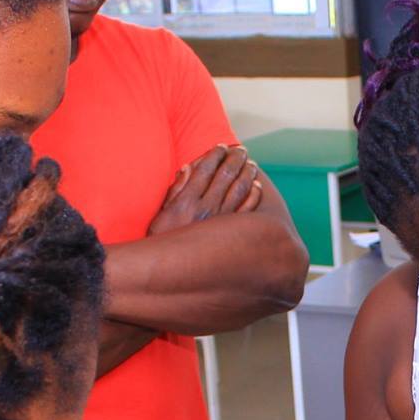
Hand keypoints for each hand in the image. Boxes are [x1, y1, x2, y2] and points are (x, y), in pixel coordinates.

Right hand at [148, 145, 262, 235]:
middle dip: (235, 159)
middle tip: (241, 150)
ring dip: (247, 173)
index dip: (214, 155)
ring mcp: (221, 222)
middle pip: (225, 175)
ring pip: (240, 190)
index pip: (205, 169)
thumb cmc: (164, 242)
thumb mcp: (161, 215)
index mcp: (186, 201)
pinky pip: (248, 211)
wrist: (172, 272)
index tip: (221, 147)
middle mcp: (205, 209)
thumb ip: (175, 191)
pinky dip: (254, 195)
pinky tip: (257, 186)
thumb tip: (187, 167)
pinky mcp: (232, 235)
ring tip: (251, 163)